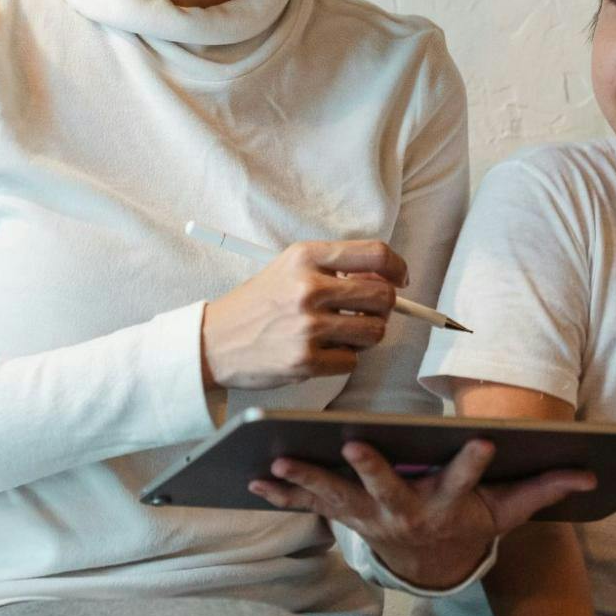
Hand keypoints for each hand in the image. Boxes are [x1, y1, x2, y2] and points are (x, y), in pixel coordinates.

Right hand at [200, 240, 403, 389]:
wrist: (215, 340)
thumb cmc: (259, 303)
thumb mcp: (290, 269)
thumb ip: (334, 270)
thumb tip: (385, 282)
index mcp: (305, 257)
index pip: (374, 254)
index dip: (396, 268)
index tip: (399, 279)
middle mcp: (308, 288)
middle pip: (383, 297)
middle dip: (383, 308)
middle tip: (366, 312)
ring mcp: (307, 326)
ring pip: (374, 332)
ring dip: (365, 336)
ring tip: (340, 333)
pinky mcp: (306, 360)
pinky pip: (352, 361)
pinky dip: (343, 359)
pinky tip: (319, 351)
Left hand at [250, 439, 596, 588]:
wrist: (434, 560)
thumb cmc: (470, 518)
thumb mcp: (509, 508)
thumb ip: (543, 488)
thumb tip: (591, 472)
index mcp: (449, 505)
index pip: (466, 480)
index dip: (474, 462)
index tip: (483, 440)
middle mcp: (405, 514)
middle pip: (388, 490)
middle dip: (371, 468)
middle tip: (354, 444)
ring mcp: (369, 518)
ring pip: (336, 498)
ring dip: (307, 481)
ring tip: (277, 462)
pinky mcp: (343, 516)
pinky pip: (307, 506)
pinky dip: (280, 494)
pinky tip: (252, 479)